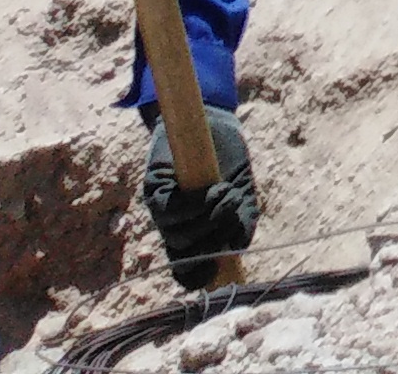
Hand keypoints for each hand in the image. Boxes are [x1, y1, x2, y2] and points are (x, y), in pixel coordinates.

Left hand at [140, 104, 255, 286]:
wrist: (212, 121)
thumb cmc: (227, 159)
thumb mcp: (242, 192)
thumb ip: (243, 219)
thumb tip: (239, 246)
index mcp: (191, 232)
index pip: (185, 269)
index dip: (198, 277)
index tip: (217, 271)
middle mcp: (171, 225)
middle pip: (182, 255)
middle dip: (210, 240)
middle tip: (230, 211)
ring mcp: (160, 209)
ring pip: (176, 235)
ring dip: (207, 219)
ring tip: (227, 193)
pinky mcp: (153, 188)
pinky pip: (169, 210)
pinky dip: (195, 205)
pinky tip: (214, 188)